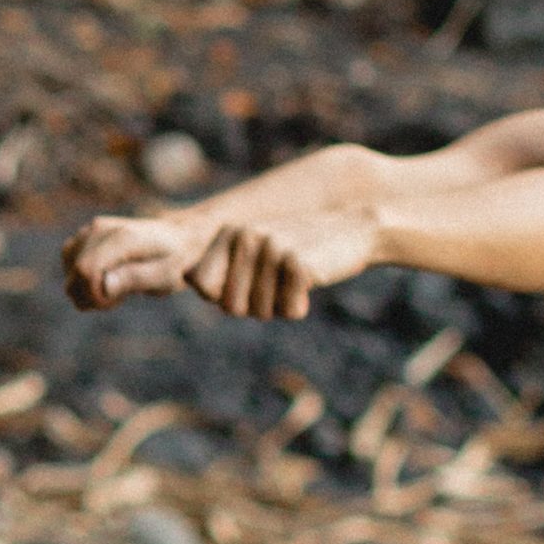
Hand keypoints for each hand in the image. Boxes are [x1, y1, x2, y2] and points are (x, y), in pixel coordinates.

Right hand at [62, 207, 220, 310]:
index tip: (113, 303)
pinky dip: (82, 277)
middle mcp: (103, 228)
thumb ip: (135, 279)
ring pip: (70, 269)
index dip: (93, 296)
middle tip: (118, 299)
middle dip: (91, 295)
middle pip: (75, 272)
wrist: (178, 234)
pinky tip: (105, 279)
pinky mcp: (85, 233)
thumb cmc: (175, 259)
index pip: (86, 270)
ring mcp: (91, 228)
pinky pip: (70, 262)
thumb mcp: (165, 275)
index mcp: (124, 237)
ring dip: (86, 287)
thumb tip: (104, 286)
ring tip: (115, 288)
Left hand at [183, 206, 374, 318]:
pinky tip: (312, 281)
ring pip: (260, 313)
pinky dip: (300, 307)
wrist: (355, 230)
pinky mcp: (297, 263)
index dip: (225, 296)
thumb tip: (187, 279)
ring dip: (280, 307)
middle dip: (255, 307)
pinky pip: (289, 311)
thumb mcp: (255, 255)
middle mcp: (244, 237)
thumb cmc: (300, 251)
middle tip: (278, 285)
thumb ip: (220, 270)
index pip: (201, 287)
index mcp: (229, 234)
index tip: (250, 282)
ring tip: (296, 280)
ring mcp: (270, 248)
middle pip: (229, 307)